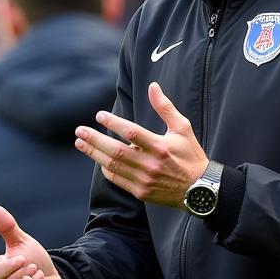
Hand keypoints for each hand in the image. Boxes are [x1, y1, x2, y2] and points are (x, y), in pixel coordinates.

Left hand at [74, 82, 207, 206]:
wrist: (199, 189)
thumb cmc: (190, 156)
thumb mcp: (182, 128)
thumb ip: (165, 107)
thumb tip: (152, 86)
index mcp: (160, 147)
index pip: (131, 132)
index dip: (113, 123)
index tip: (99, 115)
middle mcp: (150, 164)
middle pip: (116, 151)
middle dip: (94, 140)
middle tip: (80, 130)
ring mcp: (144, 180)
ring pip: (112, 165)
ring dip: (94, 153)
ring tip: (80, 143)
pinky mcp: (140, 192)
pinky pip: (117, 179)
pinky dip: (105, 169)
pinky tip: (98, 159)